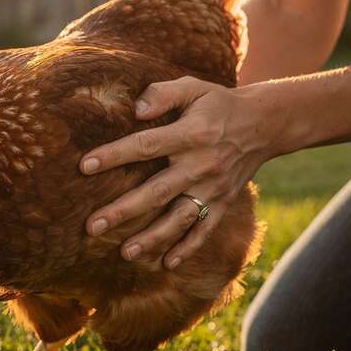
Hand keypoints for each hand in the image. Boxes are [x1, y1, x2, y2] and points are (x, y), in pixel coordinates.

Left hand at [81, 76, 275, 268]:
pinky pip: (205, 230)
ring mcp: (213, 188)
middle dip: (123, 210)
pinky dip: (188, 248)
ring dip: (153, 238)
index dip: (114, 156)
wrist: (265, 124)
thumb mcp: (193, 87)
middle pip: (157, 192)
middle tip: (92, 226)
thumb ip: (163, 94)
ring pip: (179, 219)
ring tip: (125, 252)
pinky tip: (167, 264)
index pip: (145, 146)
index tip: (84, 166)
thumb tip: (135, 109)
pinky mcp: (223, 202)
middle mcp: (201, 165)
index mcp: (191, 134)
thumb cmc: (218, 103)